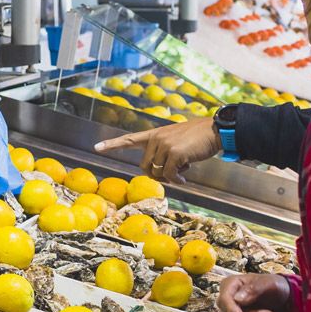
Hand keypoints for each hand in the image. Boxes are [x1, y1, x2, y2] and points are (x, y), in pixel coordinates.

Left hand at [93, 118, 220, 182]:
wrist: (214, 131)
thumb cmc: (197, 138)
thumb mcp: (176, 141)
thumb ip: (164, 153)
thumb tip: (159, 174)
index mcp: (155, 135)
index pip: (129, 139)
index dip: (113, 144)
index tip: (97, 148)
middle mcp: (156, 138)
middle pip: (145, 167)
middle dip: (158, 175)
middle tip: (174, 174)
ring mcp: (164, 145)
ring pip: (157, 173)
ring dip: (170, 178)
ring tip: (183, 171)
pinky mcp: (174, 153)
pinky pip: (169, 175)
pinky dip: (176, 181)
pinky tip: (185, 177)